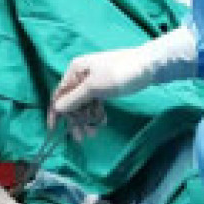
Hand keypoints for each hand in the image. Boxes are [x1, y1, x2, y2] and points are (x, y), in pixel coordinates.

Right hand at [48, 27, 197, 132]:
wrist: (149, 66)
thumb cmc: (118, 74)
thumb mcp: (93, 87)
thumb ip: (74, 99)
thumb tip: (56, 108)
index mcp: (75, 70)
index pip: (60, 94)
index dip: (56, 113)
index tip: (54, 130)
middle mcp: (82, 75)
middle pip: (73, 102)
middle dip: (76, 120)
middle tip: (81, 138)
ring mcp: (95, 81)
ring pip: (85, 104)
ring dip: (87, 119)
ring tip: (94, 133)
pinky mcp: (106, 87)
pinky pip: (96, 103)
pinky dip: (97, 113)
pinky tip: (102, 122)